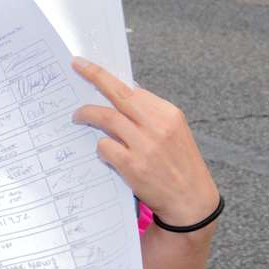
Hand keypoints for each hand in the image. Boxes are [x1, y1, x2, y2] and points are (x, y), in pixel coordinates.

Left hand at [71, 57, 218, 225]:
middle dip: (94, 76)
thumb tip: (119, 94)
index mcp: (168, 113)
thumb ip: (149, 114)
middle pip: (118, 93)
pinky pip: (103, 146)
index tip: (88, 67)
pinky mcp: (132, 164)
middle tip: (76, 66)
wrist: (192, 201)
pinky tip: (104, 152)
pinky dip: (99, 146)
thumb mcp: (173, 132)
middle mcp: (157, 125)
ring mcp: (144, 144)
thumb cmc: (180, 164)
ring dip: (86, 114)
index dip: (107, 78)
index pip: (132, 88)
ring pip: (105, 117)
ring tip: (77, 116)